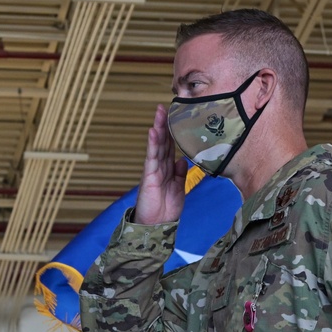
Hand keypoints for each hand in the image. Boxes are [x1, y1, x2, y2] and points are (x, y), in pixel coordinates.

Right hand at [134, 104, 187, 224]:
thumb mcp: (179, 188)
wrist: (158, 225)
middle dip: (164, 124)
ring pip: (156, 145)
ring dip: (157, 128)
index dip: (172, 131)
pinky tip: (153, 132)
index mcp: (168, 169)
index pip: (170, 146)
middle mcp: (159, 166)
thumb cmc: (166, 209)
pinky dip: (152, 144)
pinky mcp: (148, 176)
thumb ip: (181, 174)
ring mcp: (153, 170)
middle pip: (162, 141)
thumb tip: (183, 160)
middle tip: (164, 106)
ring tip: (159, 112)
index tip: (175, 116)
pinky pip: (151, 157)